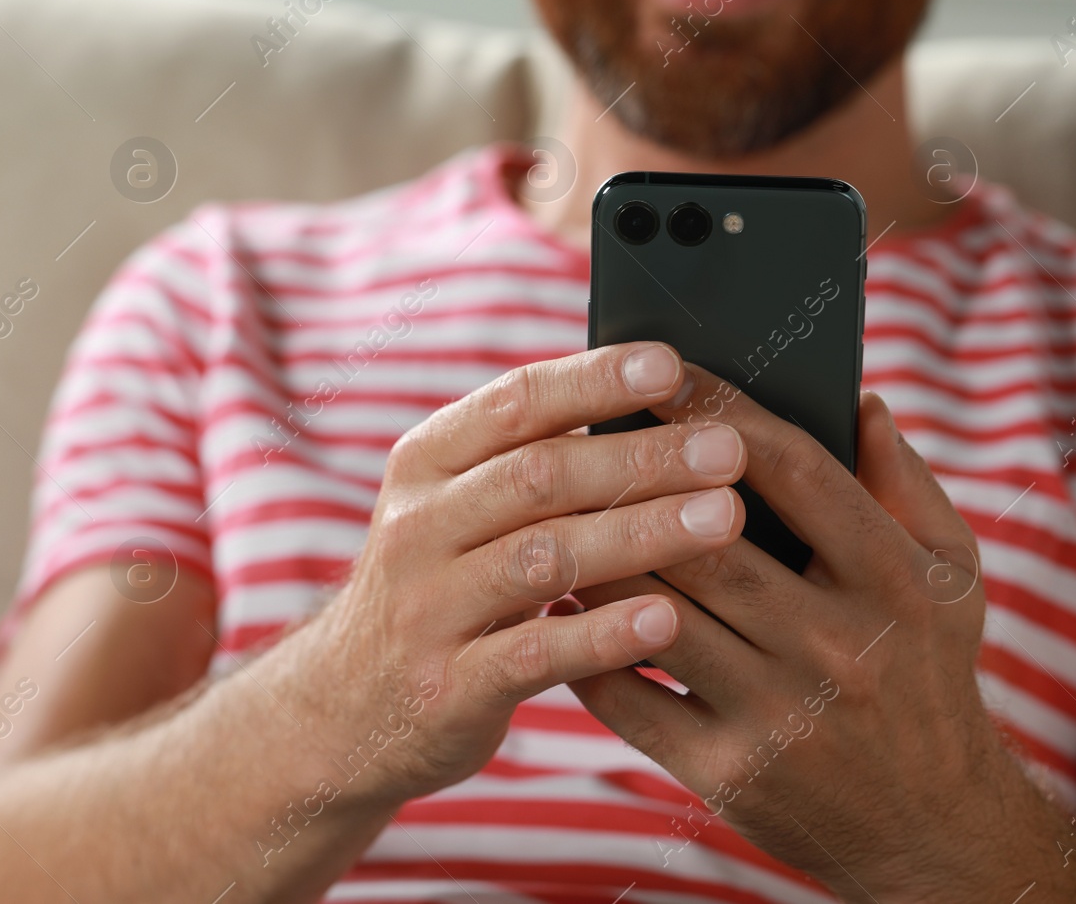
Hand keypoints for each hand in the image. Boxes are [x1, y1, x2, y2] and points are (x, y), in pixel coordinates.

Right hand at [284, 343, 747, 804]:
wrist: (347, 709)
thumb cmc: (437, 590)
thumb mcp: (452, 511)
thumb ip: (526, 464)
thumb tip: (655, 404)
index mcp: (424, 465)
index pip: (513, 404)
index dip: (592, 380)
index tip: (671, 366)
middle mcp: (416, 527)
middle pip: (538, 476)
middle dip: (640, 457)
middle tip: (729, 449)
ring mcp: (427, 609)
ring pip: (543, 558)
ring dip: (641, 533)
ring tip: (724, 519)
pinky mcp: (447, 688)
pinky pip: (535, 654)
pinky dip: (604, 634)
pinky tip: (668, 620)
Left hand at [569, 363, 998, 900]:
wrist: (933, 830)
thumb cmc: (928, 675)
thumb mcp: (951, 576)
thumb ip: (903, 484)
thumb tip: (858, 401)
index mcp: (894, 579)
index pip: (792, 469)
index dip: (719, 411)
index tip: (662, 373)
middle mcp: (841, 646)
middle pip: (703, 538)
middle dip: (633, 481)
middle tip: (577, 437)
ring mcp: (782, 714)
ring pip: (653, 611)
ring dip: (594, 559)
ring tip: (556, 516)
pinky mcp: (730, 772)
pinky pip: (627, 695)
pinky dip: (581, 646)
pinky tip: (561, 608)